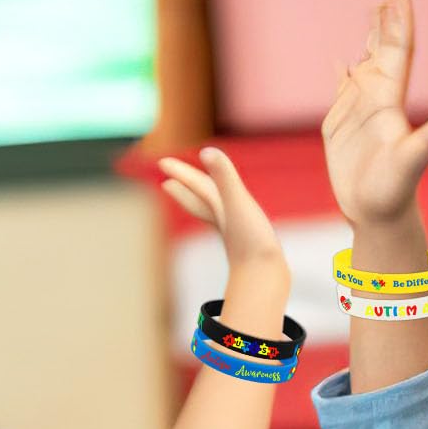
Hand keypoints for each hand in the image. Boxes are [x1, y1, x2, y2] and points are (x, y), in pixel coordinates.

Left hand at [158, 145, 286, 280]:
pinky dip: (229, 219)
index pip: (197, 186)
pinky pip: (234, 226)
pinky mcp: (248, 243)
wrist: (264, 277)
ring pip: (215, 213)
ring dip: (205, 203)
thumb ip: (224, 177)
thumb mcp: (237, 202)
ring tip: (200, 197)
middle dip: (185, 189)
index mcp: (220, 208)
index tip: (163, 164)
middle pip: (199, 200)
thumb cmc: (251, 240)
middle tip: (168, 182)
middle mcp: (224, 219)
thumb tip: (206, 151)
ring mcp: (235, 233)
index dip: (181, 173)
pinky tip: (232, 224)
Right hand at [321, 0, 427, 230]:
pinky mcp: (340, 131)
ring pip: (364, 68)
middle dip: (387, 20)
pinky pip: (341, 94)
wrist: (378, 215)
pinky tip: (340, 63)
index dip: (399, 21)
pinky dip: (340, 76)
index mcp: (391, 103)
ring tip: (372, 11)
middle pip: (383, 52)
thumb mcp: (414, 163)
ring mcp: (359, 115)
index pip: (398, 52)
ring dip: (368, 40)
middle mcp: (377, 103)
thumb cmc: (396, 192)